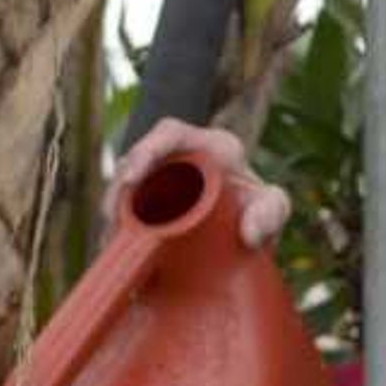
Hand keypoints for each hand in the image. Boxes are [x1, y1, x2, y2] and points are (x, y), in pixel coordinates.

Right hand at [112, 117, 290, 248]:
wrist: (248, 241)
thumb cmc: (260, 211)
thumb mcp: (273, 206)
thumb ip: (272, 212)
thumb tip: (251, 235)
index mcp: (209, 147)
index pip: (170, 133)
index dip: (147, 149)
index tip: (133, 176)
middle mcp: (177, 160)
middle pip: (137, 162)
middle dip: (119, 186)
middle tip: (113, 218)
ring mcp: (158, 185)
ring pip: (124, 191)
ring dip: (114, 213)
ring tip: (111, 240)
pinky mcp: (145, 212)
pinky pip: (123, 217)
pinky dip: (115, 233)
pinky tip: (112, 252)